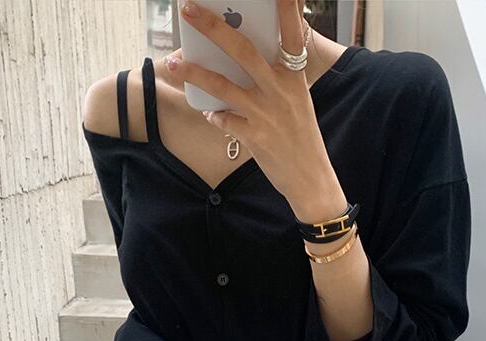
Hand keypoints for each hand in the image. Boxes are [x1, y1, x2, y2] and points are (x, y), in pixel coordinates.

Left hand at [174, 0, 343, 214]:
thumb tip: (240, 60)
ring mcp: (266, 113)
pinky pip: (223, 120)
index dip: (287, 9)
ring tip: (173, 63)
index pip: (292, 35)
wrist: (311, 178)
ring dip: (194, 73)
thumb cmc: (301, 137)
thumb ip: (275, 79)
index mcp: (294, 78)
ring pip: (222, 85)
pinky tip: (210, 113)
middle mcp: (280, 90)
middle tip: (188, 10)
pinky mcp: (254, 137)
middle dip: (212, 27)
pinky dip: (214, 115)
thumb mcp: (297, 101)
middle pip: (243, 50)